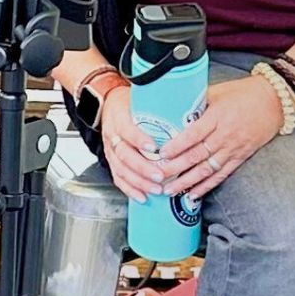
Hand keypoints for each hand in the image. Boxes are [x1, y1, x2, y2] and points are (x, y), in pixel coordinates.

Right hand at [97, 83, 164, 202]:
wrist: (107, 105)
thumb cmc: (128, 103)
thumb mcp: (138, 98)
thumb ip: (157, 106)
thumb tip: (187, 109)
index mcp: (119, 118)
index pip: (127, 130)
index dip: (139, 140)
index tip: (154, 148)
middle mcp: (113, 136)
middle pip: (124, 155)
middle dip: (143, 168)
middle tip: (160, 176)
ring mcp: (111, 151)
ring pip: (121, 170)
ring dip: (139, 182)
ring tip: (156, 189)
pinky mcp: (112, 162)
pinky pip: (118, 179)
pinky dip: (130, 190)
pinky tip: (142, 196)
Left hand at [156, 76, 284, 201]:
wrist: (275, 101)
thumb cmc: (243, 93)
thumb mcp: (218, 91)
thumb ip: (196, 101)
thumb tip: (172, 106)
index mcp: (218, 116)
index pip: (193, 134)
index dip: (177, 145)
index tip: (161, 153)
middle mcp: (225, 135)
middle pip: (197, 155)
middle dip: (175, 168)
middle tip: (157, 176)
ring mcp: (234, 148)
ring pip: (207, 169)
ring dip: (188, 181)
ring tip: (170, 191)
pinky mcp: (241, 157)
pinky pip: (221, 174)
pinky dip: (207, 186)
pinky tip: (193, 194)